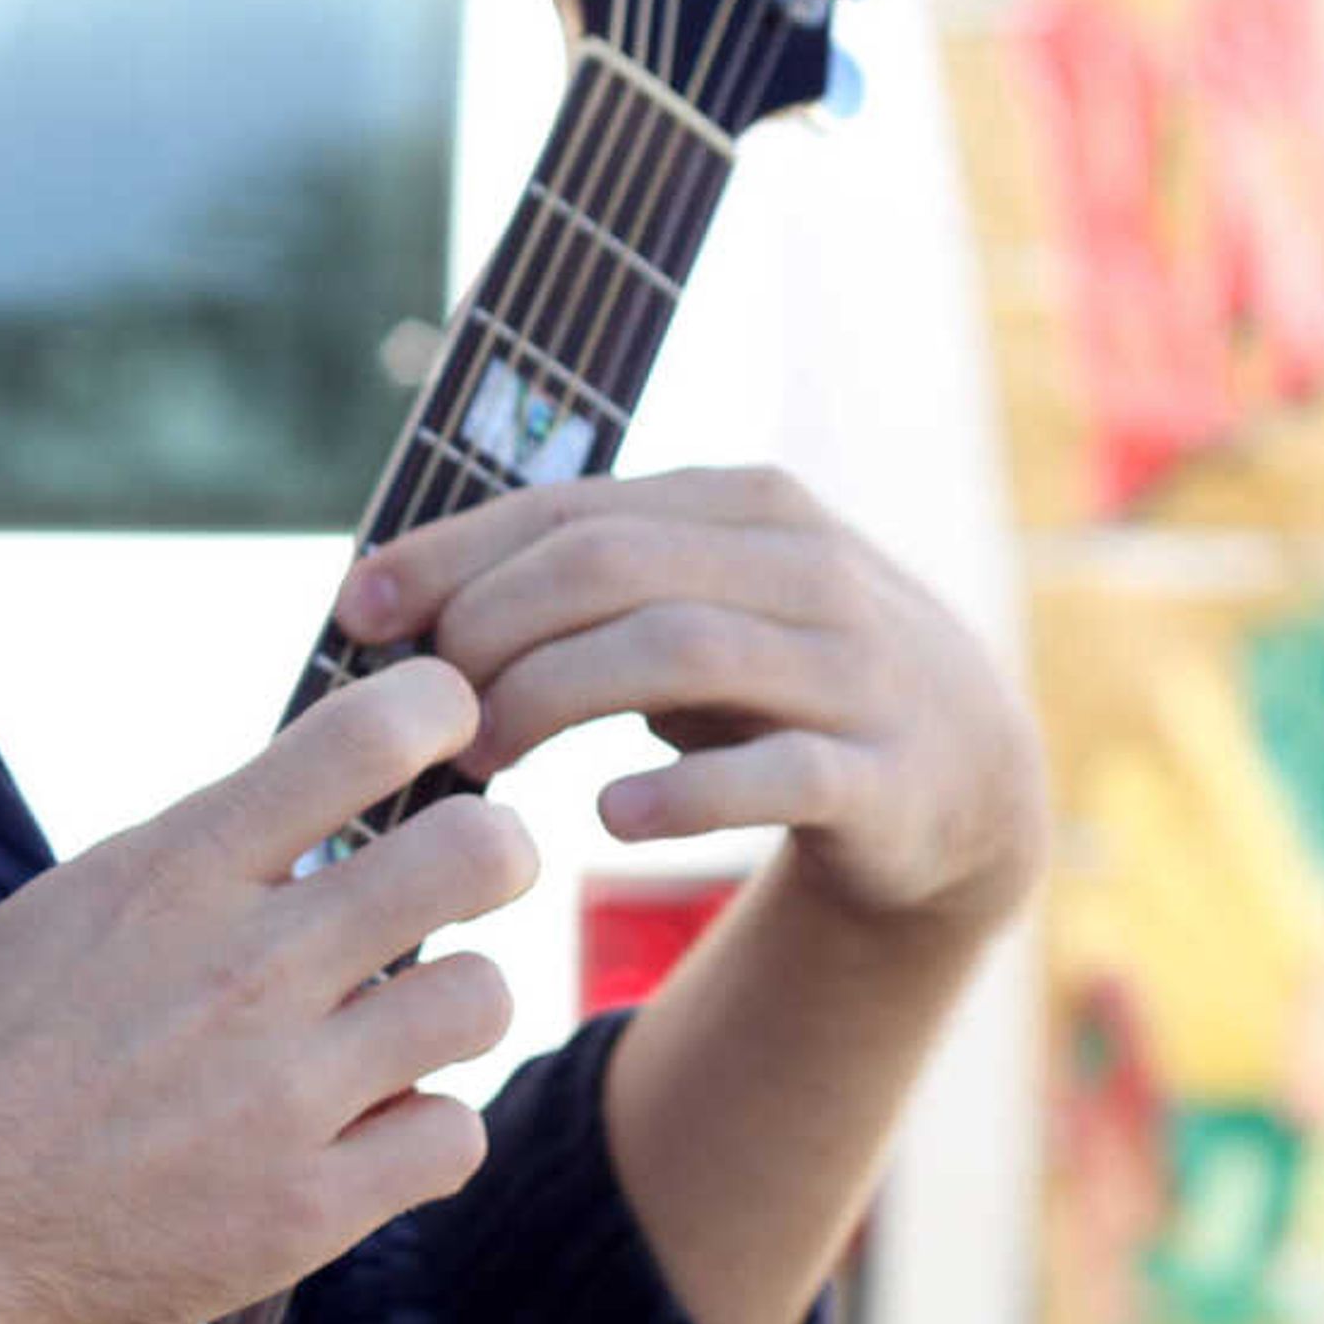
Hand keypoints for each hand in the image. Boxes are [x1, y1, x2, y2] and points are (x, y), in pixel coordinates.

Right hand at [0, 659, 537, 1323]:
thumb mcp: (48, 916)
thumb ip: (171, 875)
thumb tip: (256, 837)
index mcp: (172, 869)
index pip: (371, 732)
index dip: (437, 711)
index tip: (442, 725)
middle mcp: (249, 966)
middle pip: (479, 852)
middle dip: (492, 852)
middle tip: (461, 879)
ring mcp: (286, 1094)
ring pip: (485, 996)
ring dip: (452, 1007)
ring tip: (396, 1029)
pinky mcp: (305, 1212)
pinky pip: (455, 1138)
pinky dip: (424, 1135)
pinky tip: (368, 1139)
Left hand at [336, 467, 1047, 938]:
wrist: (966, 784)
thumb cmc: (779, 683)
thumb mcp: (696, 608)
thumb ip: (581, 585)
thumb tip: (389, 596)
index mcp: (750, 504)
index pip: (572, 508)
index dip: (453, 554)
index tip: (357, 611)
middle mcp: (808, 567)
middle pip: (612, 568)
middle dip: (493, 631)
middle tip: (427, 712)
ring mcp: (856, 668)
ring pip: (679, 650)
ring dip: (553, 702)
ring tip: (480, 763)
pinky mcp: (887, 775)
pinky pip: (776, 774)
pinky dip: (681, 793)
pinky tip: (604, 818)